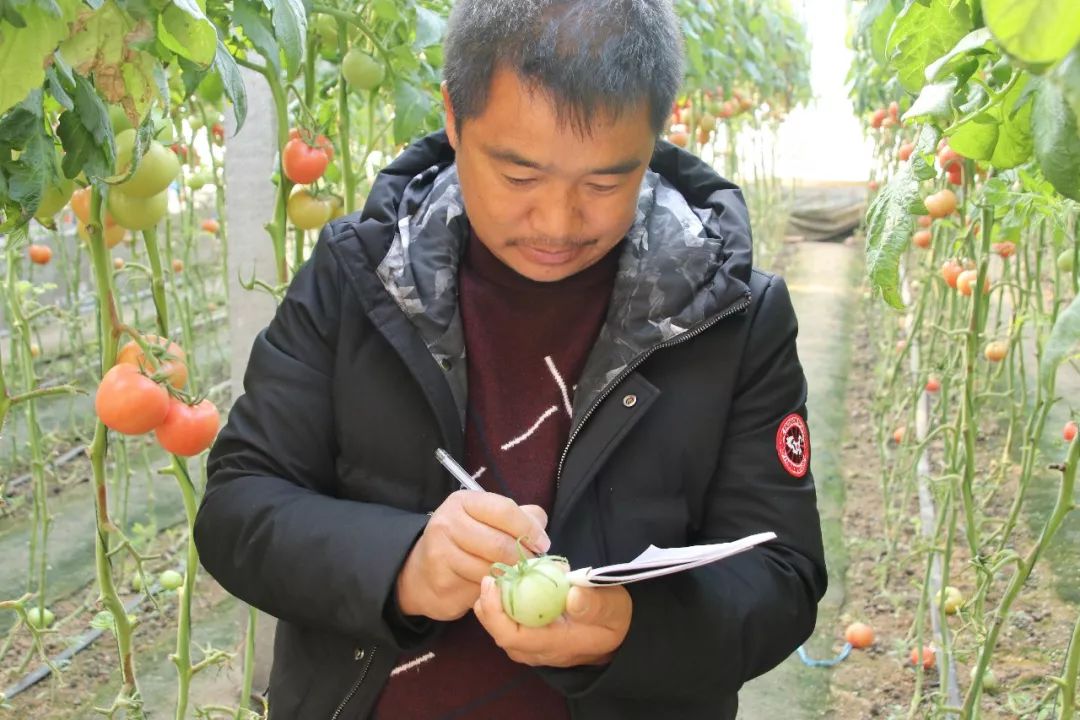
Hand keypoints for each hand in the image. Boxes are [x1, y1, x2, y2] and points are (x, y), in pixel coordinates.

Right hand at [396, 491, 549, 620]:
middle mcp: (448, 523)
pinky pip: (480, 588)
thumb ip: (518, 517)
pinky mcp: (442, 581)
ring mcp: (441, 553)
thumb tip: (540, 525)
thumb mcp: (487, 520)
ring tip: (516, 577)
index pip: (505, 510)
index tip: (542, 544)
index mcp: (463, 502)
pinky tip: (495, 587)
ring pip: (491, 569)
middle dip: (523, 558)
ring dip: (510, 577)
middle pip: (500, 543)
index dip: (529, 529)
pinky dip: (494, 590)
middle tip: (532, 566)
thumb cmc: (464, 542)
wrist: (422, 574)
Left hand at [474, 576, 632, 667]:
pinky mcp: (534, 640)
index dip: (496, 611)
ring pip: (502, 631)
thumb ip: (594, 604)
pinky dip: (503, 607)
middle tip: (490, 577)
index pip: (513, 636)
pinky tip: (507, 587)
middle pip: (500, 634)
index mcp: (556, 644)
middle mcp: (540, 652)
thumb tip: (572, 596)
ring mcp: (535, 648)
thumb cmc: (614, 617)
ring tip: (496, 580)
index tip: (492, 583)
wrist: (619, 634)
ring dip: (493, 606)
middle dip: (489, 606)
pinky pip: (510, 626)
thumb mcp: (613, 607)